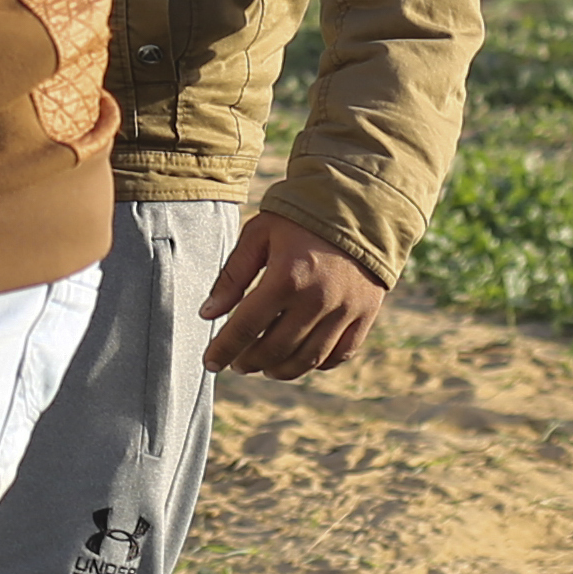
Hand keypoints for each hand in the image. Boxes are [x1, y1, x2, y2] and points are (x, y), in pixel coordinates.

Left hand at [199, 213, 388, 379]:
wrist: (360, 203)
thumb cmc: (302, 216)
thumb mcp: (258, 234)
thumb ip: (232, 276)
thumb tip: (207, 314)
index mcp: (286, 278)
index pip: (246, 327)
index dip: (224, 349)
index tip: (211, 362)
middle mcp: (317, 300)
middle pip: (275, 350)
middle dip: (249, 361)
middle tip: (237, 362)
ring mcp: (345, 310)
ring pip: (306, 360)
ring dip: (280, 370)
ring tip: (264, 366)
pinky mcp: (365, 314)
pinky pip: (339, 354)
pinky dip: (316, 364)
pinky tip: (299, 358)